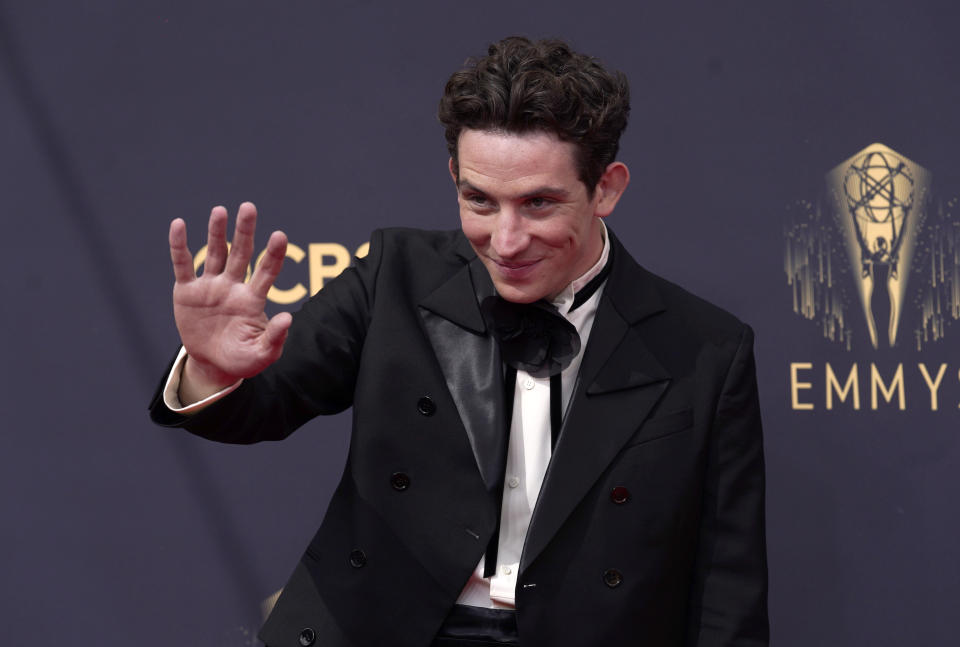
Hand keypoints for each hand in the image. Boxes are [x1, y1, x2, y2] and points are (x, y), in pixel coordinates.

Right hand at [169, 202, 291, 401]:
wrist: (213, 364)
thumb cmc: (243, 358)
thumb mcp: (261, 354)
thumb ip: (274, 338)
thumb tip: (287, 318)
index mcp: (253, 299)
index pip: (267, 272)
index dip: (273, 254)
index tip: (280, 236)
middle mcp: (233, 286)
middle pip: (242, 253)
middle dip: (245, 231)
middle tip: (248, 207)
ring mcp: (210, 286)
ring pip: (215, 253)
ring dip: (217, 232)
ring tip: (220, 211)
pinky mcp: (187, 291)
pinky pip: (183, 264)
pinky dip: (179, 246)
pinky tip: (179, 224)